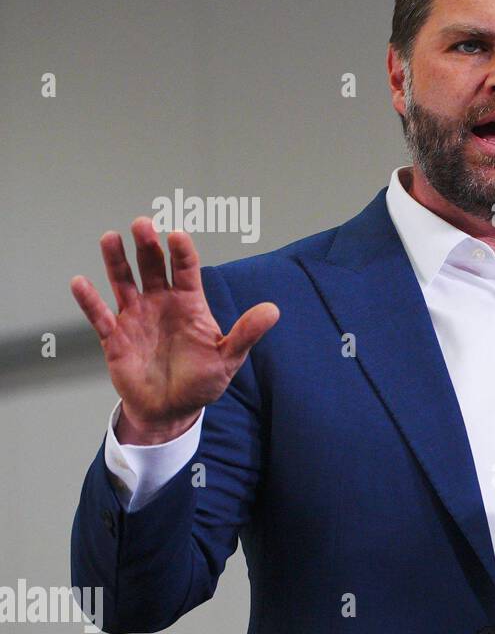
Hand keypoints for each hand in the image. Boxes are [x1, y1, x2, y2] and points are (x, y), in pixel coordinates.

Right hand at [70, 217, 278, 444]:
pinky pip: (99, 315)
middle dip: (147, 245)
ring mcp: (135, 317)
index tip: (177, 235)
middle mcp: (160, 303)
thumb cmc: (201, 382)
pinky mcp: (114, 336)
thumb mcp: (228, 358)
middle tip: (143, 223)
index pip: (186, 270)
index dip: (182, 252)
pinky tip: (81, 282)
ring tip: (111, 237)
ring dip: (116, 260)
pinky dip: (89, 300)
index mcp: (189, 304)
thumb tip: (273, 310)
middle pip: (152, 267)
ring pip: (123, 281)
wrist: (171, 410)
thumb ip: (246, 333)